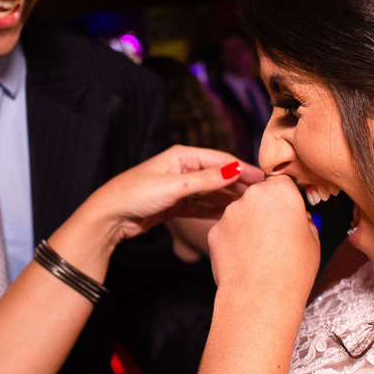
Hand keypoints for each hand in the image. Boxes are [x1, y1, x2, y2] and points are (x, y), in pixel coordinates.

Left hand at [80, 146, 260, 242]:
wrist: (109, 216)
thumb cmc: (135, 194)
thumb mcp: (174, 186)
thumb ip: (205, 180)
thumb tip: (235, 170)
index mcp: (182, 156)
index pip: (220, 159)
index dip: (243, 168)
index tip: (264, 179)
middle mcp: (182, 168)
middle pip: (218, 175)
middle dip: (240, 184)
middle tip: (262, 196)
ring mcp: (179, 187)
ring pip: (211, 191)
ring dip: (229, 198)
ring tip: (250, 206)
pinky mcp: (175, 204)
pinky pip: (201, 205)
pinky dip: (214, 210)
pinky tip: (229, 215)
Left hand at [207, 175, 320, 294]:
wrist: (260, 297)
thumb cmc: (292, 271)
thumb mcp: (313, 241)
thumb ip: (304, 221)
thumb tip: (298, 220)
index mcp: (281, 191)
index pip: (282, 183)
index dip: (286, 199)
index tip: (289, 215)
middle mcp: (252, 195)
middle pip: (258, 195)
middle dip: (265, 211)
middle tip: (276, 237)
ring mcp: (230, 212)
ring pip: (241, 213)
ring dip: (248, 226)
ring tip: (261, 253)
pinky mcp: (214, 230)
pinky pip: (227, 231)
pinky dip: (234, 241)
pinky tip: (244, 259)